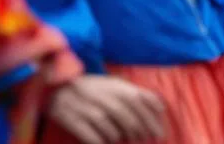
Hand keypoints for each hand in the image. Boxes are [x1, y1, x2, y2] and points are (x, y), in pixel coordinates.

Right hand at [46, 75, 165, 143]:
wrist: (61, 90)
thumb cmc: (95, 89)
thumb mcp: (117, 85)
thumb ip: (138, 94)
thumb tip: (161, 107)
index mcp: (118, 87)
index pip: (141, 103)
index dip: (152, 120)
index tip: (160, 133)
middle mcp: (106, 98)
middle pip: (129, 120)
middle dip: (140, 134)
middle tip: (145, 141)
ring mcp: (90, 111)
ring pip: (113, 132)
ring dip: (121, 139)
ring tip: (126, 141)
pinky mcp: (75, 123)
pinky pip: (94, 139)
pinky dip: (102, 143)